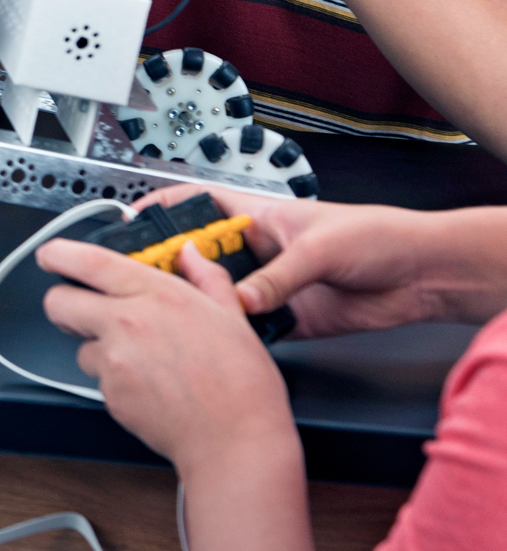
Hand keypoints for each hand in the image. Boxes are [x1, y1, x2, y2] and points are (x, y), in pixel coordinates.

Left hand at [38, 234, 294, 473]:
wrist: (235, 444)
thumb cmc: (241, 384)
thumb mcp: (232, 316)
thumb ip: (206, 276)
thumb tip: (190, 254)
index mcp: (155, 293)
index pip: (87, 260)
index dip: (58, 254)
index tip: (50, 255)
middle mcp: (127, 321)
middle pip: (58, 302)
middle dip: (63, 303)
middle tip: (82, 310)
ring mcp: (114, 360)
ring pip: (79, 345)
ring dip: (97, 349)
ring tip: (139, 360)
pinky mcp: (110, 395)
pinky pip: (98, 380)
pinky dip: (114, 381)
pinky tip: (147, 386)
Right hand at [140, 185, 480, 335]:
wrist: (419, 275)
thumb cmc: (374, 236)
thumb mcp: (319, 247)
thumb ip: (278, 276)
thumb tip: (243, 300)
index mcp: (258, 218)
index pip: (198, 206)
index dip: (162, 209)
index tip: (131, 222)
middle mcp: (258, 252)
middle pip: (201, 257)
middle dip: (172, 267)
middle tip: (145, 282)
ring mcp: (270, 287)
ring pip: (221, 297)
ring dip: (204, 307)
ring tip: (178, 317)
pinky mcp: (288, 320)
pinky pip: (251, 331)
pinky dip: (236, 338)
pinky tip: (221, 344)